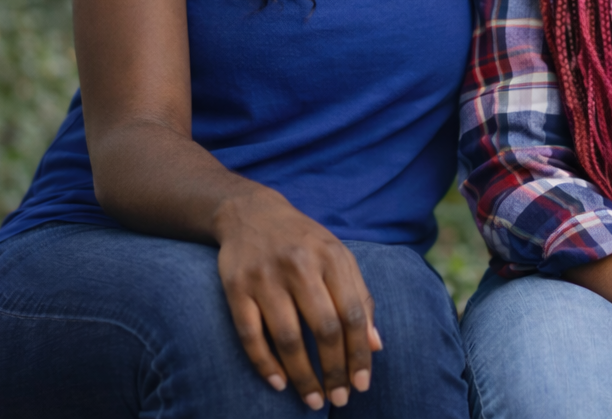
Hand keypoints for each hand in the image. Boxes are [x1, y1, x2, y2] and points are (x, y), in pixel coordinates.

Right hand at [214, 187, 380, 410]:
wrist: (251, 213)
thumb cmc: (305, 242)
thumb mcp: (338, 258)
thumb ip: (360, 297)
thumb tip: (376, 345)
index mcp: (332, 257)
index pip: (352, 312)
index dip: (359, 352)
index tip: (362, 384)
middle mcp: (300, 265)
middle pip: (323, 328)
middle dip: (334, 370)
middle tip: (339, 399)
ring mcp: (265, 277)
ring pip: (287, 337)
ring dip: (302, 375)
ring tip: (313, 400)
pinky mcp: (235, 287)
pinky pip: (250, 334)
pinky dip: (264, 364)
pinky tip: (278, 384)